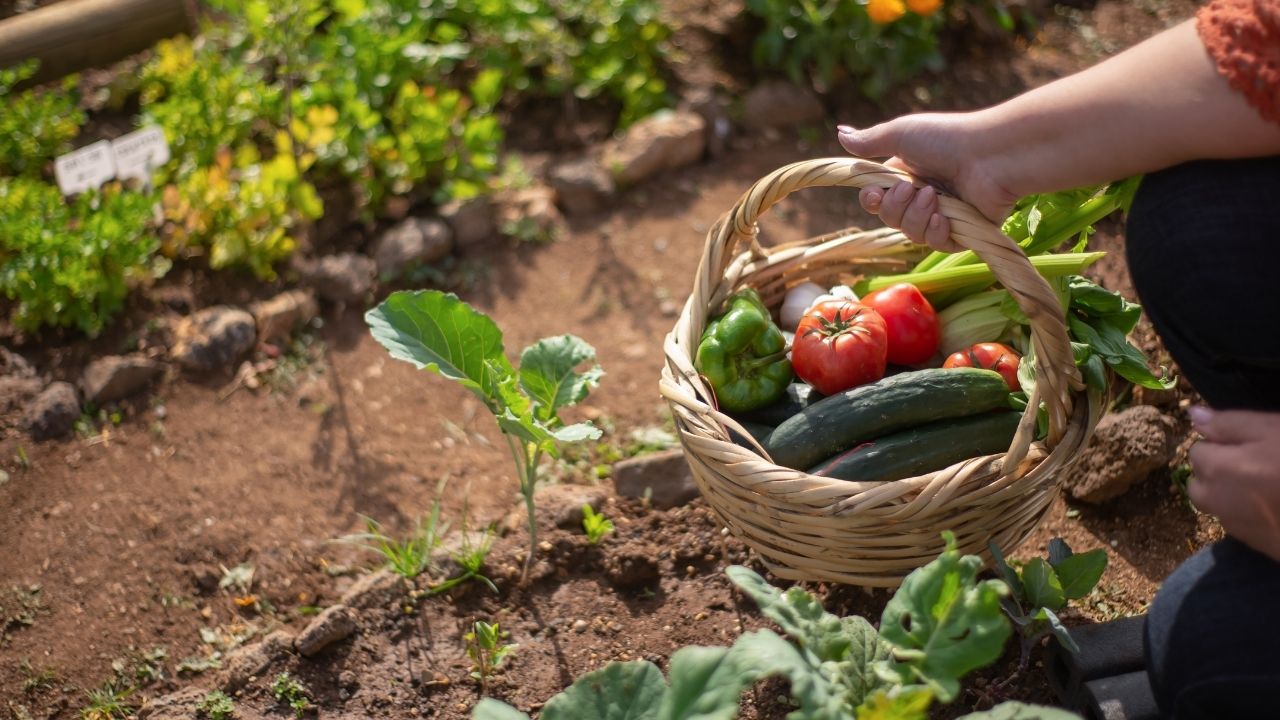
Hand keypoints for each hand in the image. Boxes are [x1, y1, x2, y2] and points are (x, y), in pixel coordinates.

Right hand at [837, 114, 1019, 252]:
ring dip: (916, 217)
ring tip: (935, 197)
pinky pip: (936, 244)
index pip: (877, 199)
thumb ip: (869, 141)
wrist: (991, 155)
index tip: (874, 195)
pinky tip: (944, 219)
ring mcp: (943, 215)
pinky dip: (936, 233)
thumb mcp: (902, 134)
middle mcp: (923, 196)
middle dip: (895, 208)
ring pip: (911, 233)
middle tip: (912, 189)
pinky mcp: (963, 232)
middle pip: (890, 219)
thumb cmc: (948, 138)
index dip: (871, 201)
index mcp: (907, 175)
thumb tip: (839, 133)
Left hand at [1188, 406, 1279, 562]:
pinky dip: (1247, 513)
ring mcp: (1236, 526)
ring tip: (1265, 483)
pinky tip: (1275, 505)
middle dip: (1216, 471)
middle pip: (1199, 482)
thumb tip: (1192, 414)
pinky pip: (1238, 523)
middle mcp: (1217, 501)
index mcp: (1217, 469)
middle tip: (1254, 462)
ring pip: (1217, 505)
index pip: (1197, 451)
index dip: (1220, 443)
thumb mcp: (1271, 430)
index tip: (1247, 443)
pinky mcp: (1256, 545)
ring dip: (1228, 493)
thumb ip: (1228, 423)